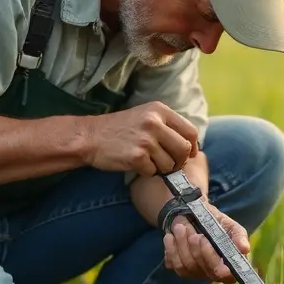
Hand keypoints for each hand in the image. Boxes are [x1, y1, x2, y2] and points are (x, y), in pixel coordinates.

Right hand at [79, 102, 199, 175]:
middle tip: (169, 164)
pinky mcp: (137, 157)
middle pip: (184, 149)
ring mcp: (146, 140)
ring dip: (161, 168)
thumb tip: (191, 144)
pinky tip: (136, 164)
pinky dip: (146, 172)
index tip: (189, 155)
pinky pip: (153, 172)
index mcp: (160, 111)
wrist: (90, 137)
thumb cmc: (119, 128)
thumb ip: (167, 125)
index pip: (190, 131)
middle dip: (179, 161)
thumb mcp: (145, 116)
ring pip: (170, 164)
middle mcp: (155, 123)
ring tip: (147, 161)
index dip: (193, 147)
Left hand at [163, 202, 249, 283]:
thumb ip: (238, 236)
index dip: (220, 269)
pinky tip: (171, 236)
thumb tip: (245, 249)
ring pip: (185, 266)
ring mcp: (194, 273)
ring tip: (180, 227)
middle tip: (194, 233)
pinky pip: (172, 263)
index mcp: (229, 266)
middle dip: (197, 249)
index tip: (213, 256)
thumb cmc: (216, 223)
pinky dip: (170, 248)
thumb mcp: (229, 225)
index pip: (226, 276)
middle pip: (202, 269)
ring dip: (182, 244)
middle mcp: (212, 273)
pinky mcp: (178, 268)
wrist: (193, 216)